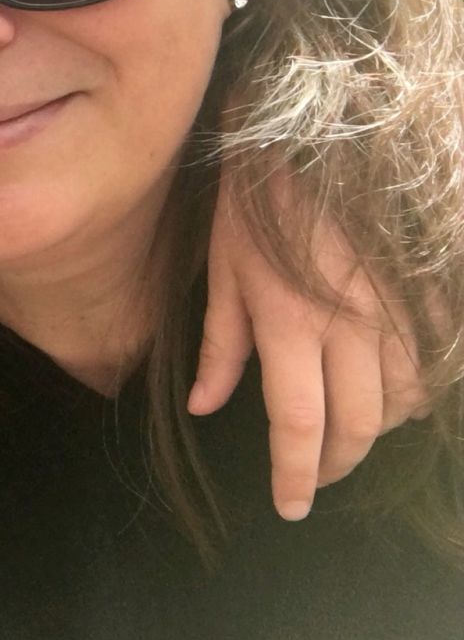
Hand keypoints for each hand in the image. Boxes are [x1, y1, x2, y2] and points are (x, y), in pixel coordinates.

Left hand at [191, 170, 426, 520]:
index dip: (296, 475)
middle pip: (358, 424)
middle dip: (335, 464)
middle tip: (313, 478)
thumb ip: (219, 346)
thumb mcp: (221, 271)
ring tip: (346, 436)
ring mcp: (396, 307)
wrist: (309, 132)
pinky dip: (414, 391)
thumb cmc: (251, 200)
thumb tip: (207, 409)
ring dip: (376, 429)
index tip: (288, 506)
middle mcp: (351, 324)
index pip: (299, 424)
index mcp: (290, 323)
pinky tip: (390, 395)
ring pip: (404, 400)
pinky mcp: (424, 288)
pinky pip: (432, 360)